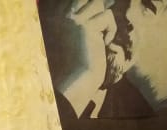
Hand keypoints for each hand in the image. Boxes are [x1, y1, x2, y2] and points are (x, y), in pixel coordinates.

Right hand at [41, 0, 116, 115]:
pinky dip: (111, 29)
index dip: (87, 4)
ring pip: (97, 3)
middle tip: (105, 20)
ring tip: (103, 36)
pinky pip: (107, 16)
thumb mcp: (77, 37)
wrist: (76, 83)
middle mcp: (61, 17)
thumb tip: (105, 2)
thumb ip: (84, 20)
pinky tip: (106, 43)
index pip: (75, 0)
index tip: (99, 12)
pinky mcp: (85, 27)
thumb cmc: (78, 65)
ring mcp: (72, 20)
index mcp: (55, 20)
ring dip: (104, 18)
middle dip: (98, 6)